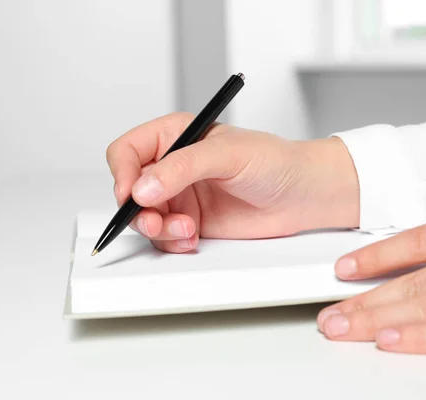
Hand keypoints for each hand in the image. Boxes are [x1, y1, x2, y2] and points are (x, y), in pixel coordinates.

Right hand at [106, 112, 358, 251]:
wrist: (302, 195)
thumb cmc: (275, 161)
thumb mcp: (228, 153)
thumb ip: (183, 166)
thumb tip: (143, 187)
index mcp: (176, 136)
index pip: (128, 151)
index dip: (122, 174)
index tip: (132, 194)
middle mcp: (173, 167)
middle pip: (129, 190)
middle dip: (139, 210)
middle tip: (157, 221)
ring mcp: (182, 196)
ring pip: (144, 218)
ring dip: (158, 229)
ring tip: (186, 230)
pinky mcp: (192, 222)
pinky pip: (165, 237)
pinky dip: (172, 242)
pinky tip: (193, 238)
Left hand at [317, 201, 425, 353]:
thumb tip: (420, 259)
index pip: (419, 240)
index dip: (376, 257)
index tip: (344, 270)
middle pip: (415, 278)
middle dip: (366, 298)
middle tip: (331, 313)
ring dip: (380, 320)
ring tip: (345, 329)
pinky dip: (424, 338)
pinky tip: (392, 342)